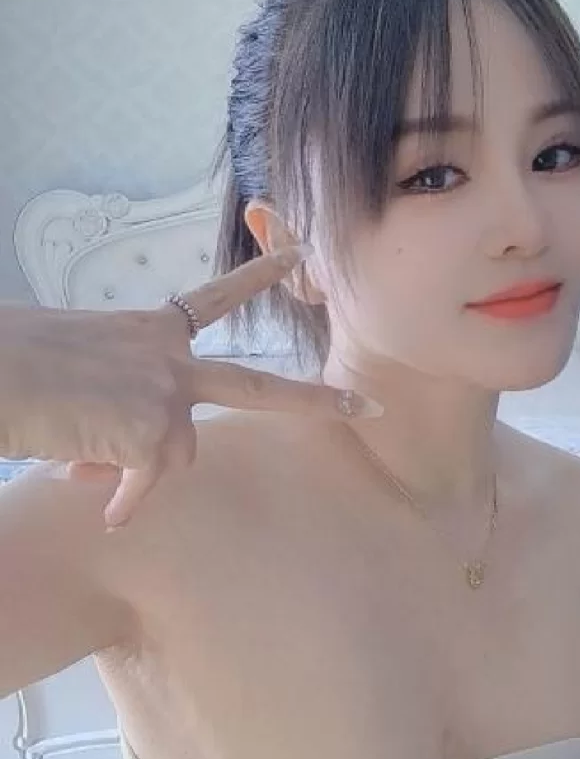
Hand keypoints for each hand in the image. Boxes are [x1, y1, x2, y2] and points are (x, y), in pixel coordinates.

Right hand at [0, 249, 380, 526]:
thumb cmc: (18, 364)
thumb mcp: (83, 373)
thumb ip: (122, 408)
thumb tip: (124, 467)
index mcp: (150, 330)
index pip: (216, 300)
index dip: (259, 276)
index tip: (301, 254)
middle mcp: (170, 359)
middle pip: (258, 387)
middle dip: (316, 402)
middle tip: (366, 409)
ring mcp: (167, 396)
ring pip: (177, 456)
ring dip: (132, 468)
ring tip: (78, 451)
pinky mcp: (153, 434)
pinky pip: (145, 485)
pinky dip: (123, 501)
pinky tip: (99, 504)